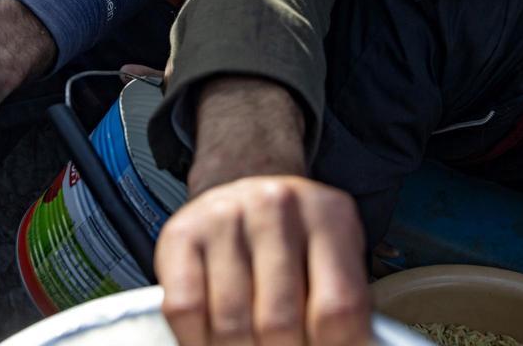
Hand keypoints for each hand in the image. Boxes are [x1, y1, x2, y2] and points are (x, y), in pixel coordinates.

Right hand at [156, 175, 370, 345]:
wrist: (242, 191)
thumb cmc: (293, 242)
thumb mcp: (332, 261)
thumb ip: (340, 307)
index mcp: (329, 215)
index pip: (338, 308)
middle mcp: (277, 205)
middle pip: (280, 322)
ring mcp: (225, 215)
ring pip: (232, 324)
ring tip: (251, 345)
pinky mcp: (182, 232)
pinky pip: (185, 310)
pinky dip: (196, 341)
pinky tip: (212, 338)